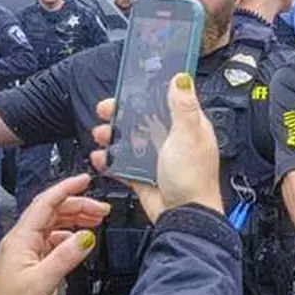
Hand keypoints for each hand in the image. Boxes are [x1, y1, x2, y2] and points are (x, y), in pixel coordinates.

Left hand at [0, 174, 107, 294]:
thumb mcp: (44, 281)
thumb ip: (67, 256)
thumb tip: (87, 236)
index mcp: (20, 240)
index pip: (45, 204)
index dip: (66, 189)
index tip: (85, 180)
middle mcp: (21, 241)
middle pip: (52, 212)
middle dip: (78, 205)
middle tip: (103, 209)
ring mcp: (25, 251)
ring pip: (53, 225)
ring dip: (76, 220)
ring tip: (97, 221)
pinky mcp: (31, 262)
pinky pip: (52, 240)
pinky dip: (70, 236)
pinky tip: (81, 242)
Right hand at [91, 73, 223, 219]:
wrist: (184, 216)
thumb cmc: (193, 178)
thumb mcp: (188, 135)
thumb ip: (183, 107)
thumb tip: (182, 78)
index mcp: (188, 127)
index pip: (165, 102)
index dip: (145, 94)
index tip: (126, 89)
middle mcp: (172, 140)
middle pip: (142, 120)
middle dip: (120, 114)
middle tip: (104, 112)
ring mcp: (158, 158)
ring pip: (129, 140)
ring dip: (112, 136)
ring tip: (101, 135)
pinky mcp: (144, 176)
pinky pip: (123, 164)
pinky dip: (110, 161)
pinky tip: (101, 158)